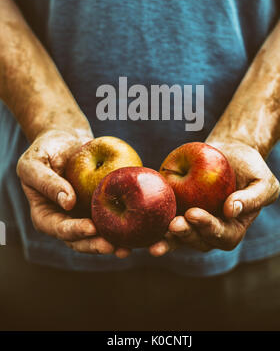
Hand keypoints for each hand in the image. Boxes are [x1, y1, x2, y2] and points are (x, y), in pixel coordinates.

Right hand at [17, 129, 129, 257]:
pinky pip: (111, 218)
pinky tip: (138, 229)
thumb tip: (67, 202)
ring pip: (97, 235)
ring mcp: (83, 216)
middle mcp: (65, 220)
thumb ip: (46, 182)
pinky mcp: (99, 207)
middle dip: (95, 245)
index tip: (91, 228)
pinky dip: (123, 226)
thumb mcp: (34, 163)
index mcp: (45, 216)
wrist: (64, 139)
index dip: (74, 231)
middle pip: (79, 240)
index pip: (58, 228)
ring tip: (127, 248)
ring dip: (111, 243)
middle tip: (112, 247)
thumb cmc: (44, 150)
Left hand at [149, 139, 279, 255]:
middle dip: (185, 234)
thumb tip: (231, 210)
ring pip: (178, 237)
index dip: (208, 228)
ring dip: (167, 239)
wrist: (230, 152)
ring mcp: (192, 222)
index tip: (194, 214)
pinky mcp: (177, 209)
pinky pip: (164, 220)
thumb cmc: (251, 168)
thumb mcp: (263, 181)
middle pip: (197, 240)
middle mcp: (211, 230)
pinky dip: (153, 224)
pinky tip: (142, 223)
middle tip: (173, 224)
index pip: (222, 235)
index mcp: (233, 228)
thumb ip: (253, 198)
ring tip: (156, 235)